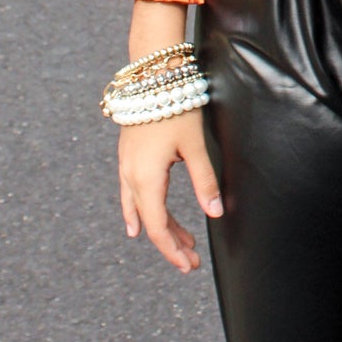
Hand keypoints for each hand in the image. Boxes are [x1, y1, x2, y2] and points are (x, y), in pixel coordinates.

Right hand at [118, 110, 222, 272]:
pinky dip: (143, 211)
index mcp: (146, 178)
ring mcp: (126, 167)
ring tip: (183, 241)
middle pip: (149, 222)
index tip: (189, 264)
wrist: (149, 77)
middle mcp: (131, 177)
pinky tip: (142, 222)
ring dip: (161, 227)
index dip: (173, 249)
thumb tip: (215, 212)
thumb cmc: (174, 107)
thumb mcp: (194, 145)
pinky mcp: (128, 157)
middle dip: (171, 243)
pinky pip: (132, 194)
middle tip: (191, 260)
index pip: (158, 227)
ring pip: (141, 208)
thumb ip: (204, 180)